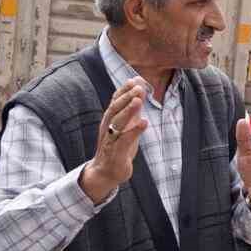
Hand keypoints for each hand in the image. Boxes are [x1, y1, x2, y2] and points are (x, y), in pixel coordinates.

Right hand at [81, 77, 150, 202]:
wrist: (105, 172)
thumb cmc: (117, 146)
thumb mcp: (126, 125)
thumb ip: (133, 108)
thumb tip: (139, 87)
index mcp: (109, 120)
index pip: (115, 102)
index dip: (124, 90)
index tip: (134, 79)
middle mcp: (108, 128)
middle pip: (115, 109)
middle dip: (126, 97)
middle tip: (139, 87)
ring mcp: (111, 140)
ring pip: (118, 123)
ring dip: (128, 111)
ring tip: (139, 101)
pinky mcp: (116, 153)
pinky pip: (124, 141)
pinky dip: (134, 131)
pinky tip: (144, 122)